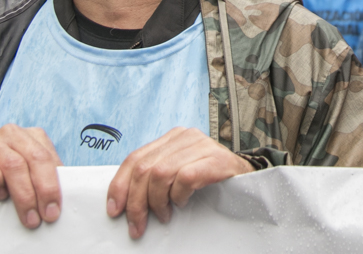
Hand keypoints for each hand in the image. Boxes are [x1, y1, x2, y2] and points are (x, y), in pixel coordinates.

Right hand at [0, 124, 62, 228]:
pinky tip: (0, 196)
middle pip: (36, 158)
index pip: (50, 158)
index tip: (55, 210)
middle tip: (45, 215)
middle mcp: (14, 134)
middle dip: (43, 190)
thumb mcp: (27, 169)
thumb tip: (55, 203)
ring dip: (23, 195)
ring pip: (14, 165)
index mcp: (33, 136)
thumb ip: (42, 178)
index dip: (54, 185)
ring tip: (28, 216)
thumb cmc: (4, 170)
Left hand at [107, 127, 253, 238]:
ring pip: (160, 174)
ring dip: (157, 202)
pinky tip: (182, 203)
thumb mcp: (178, 171)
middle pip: (144, 169)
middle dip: (136, 202)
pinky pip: (185, 178)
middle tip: (137, 225)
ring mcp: (200, 145)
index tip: (114, 209)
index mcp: (171, 138)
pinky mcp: (215, 159)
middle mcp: (183, 136)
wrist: (248, 176)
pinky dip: (178, 196)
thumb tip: (123, 200)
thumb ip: (156, 175)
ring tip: (164, 215)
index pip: (134, 158)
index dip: (119, 185)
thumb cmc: (210, 176)